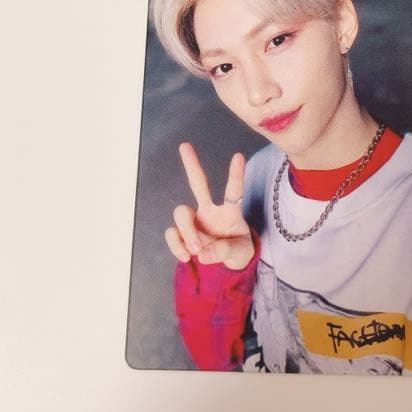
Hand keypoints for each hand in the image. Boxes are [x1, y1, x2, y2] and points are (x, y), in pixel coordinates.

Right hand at [165, 143, 254, 269]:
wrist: (222, 265)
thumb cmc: (235, 251)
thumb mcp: (239, 253)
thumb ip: (224, 251)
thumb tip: (203, 253)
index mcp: (230, 211)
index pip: (233, 191)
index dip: (235, 175)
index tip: (239, 156)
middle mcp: (210, 210)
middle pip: (198, 183)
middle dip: (191, 164)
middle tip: (184, 145)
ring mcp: (194, 220)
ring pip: (181, 212)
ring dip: (187, 232)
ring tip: (197, 250)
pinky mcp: (181, 234)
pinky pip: (173, 233)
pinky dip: (177, 245)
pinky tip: (186, 256)